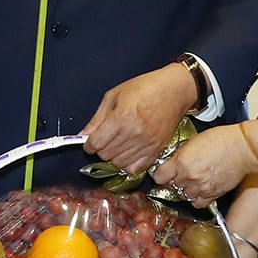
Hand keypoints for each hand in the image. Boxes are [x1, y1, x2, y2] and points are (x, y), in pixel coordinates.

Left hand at [82, 64, 198, 173]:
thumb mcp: (114, 95)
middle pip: (105, 155)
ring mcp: (147, 144)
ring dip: (114, 156)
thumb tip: (83, 135)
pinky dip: (128, 163)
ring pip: (118, 164)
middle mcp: (134, 133)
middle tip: (106, 138)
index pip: (96, 143)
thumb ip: (97, 118)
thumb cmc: (146, 88)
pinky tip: (128, 151)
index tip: (90, 141)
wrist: (174, 90)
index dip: (88, 144)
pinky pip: (135, 169)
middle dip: (101, 148)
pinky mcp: (157, 151)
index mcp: (122, 117)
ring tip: (118, 143)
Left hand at [152, 125, 257, 207]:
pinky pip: (197, 203)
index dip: (161, 174)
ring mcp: (200, 187)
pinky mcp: (212, 194)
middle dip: (175, 180)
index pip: (159, 176)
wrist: (243, 148)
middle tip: (182, 173)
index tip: (163, 173)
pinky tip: (200, 189)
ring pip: (183, 195)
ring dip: (186, 189)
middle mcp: (189, 176)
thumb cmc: (222, 140)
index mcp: (181, 161)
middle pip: (171, 186)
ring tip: (193, 179)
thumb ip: (180, 154)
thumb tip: (172, 162)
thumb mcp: (194, 141)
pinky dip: (197, 198)